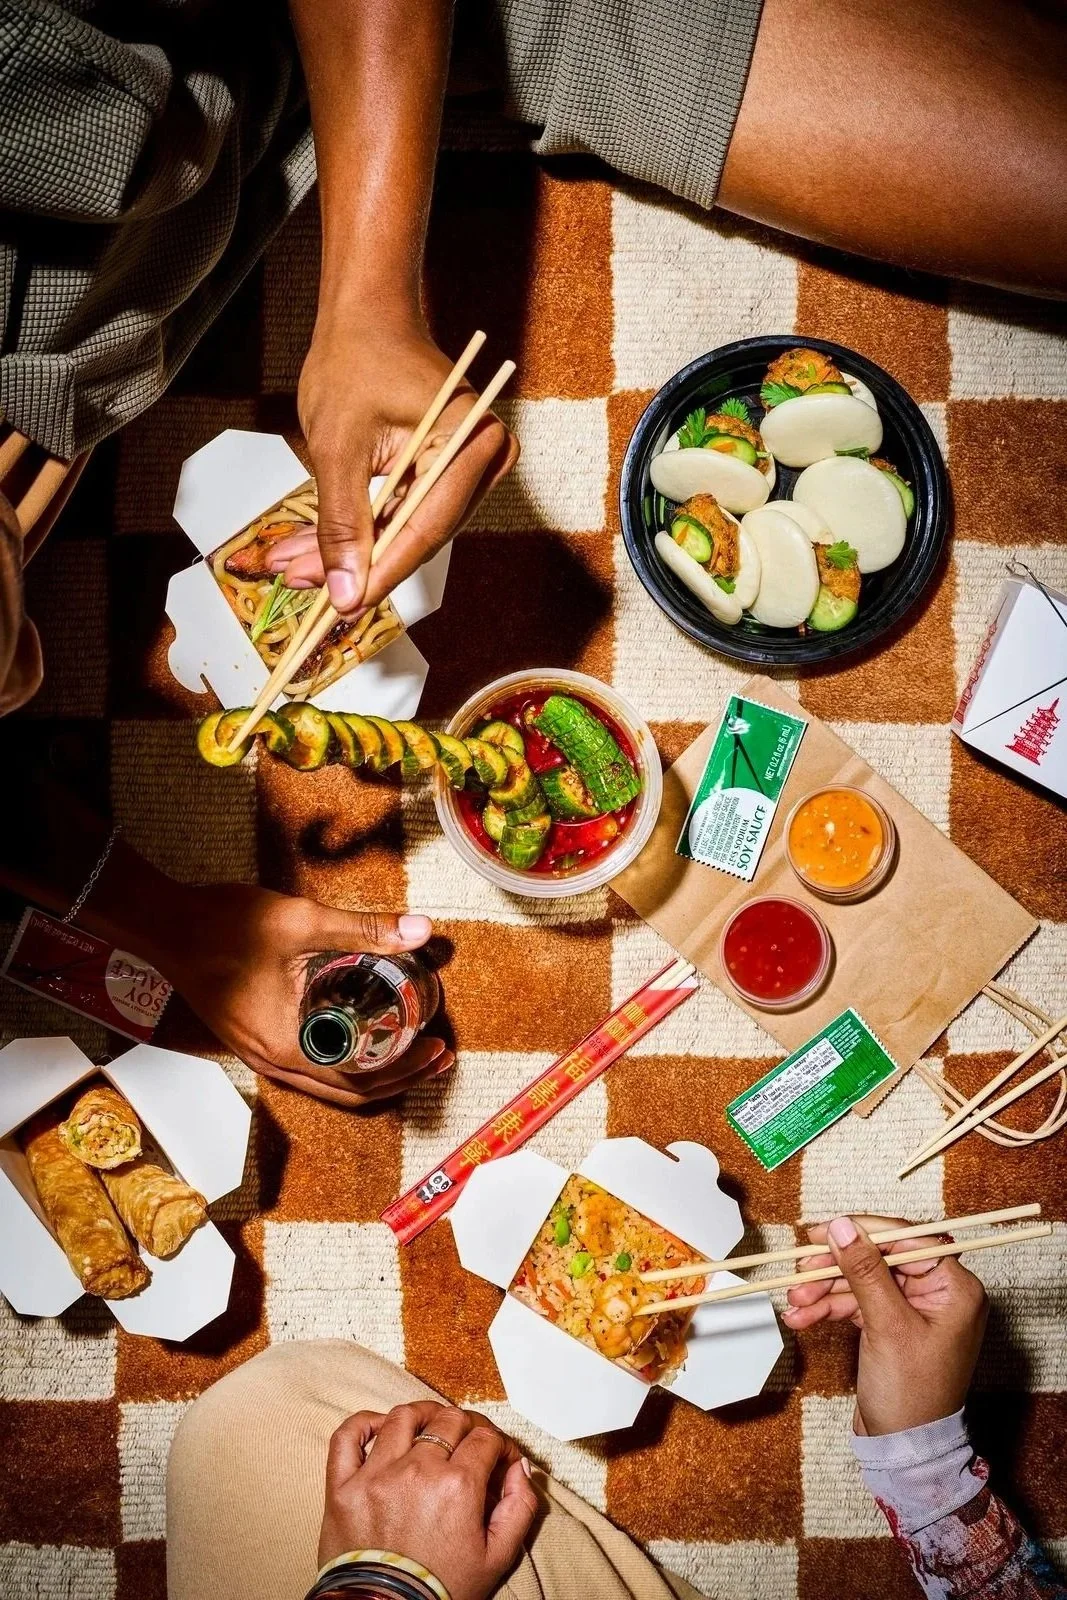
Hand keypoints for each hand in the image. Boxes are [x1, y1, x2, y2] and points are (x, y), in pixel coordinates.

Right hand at [154, 883, 452, 1107]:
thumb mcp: (300, 921)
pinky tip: (365, 1031)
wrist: (165, 925)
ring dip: (374, 1071)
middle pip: (349, 1092)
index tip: (438, 1047)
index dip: (406, 1069)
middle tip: (438, 1054)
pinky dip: (346, 1059)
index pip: (360, 1081)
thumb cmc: (221, 926)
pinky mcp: (255, 1040)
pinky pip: (310, 1066)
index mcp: (286, 1046)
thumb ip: (363, 928)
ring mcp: (261, 1055)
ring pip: (328, 1083)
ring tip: (411, 1046)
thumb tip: (420, 930)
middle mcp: (273, 1062)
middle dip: (400, 1077)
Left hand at [286, 318, 517, 613]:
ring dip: (348, 551)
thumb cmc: (357, 357)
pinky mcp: (441, 474)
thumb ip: (342, 522)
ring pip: (402, 532)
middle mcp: (482, 460)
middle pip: (416, 536)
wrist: (367, 314)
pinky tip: (311, 549)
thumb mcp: (338, 445)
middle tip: (301, 585)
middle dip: (355, 564)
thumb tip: (343, 592)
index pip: (426, 528)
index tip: (342, 607)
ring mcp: (465, 469)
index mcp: (470, 442)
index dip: (381, 572)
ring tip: (291, 567)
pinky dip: (356, 530)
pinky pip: (399, 515)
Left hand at [318, 1401, 538, 1599]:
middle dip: (468, 1426)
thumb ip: (520, 1509)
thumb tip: (519, 1469)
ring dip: (423, 1414)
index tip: (499, 1457)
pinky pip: (348, 1436)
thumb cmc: (439, 1591)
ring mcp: (376, 1474)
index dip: (500, 1444)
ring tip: (431, 1425)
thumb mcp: (496, 1558)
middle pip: (449, 1420)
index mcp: (457, 1486)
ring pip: (403, 1417)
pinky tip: (381, 1427)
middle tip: (470, 1443)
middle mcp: (417, 1470)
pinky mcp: (342, 1486)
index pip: (486, 1438)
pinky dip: (364, 1423)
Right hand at [782, 1215, 987, 1435]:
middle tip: (800, 1272)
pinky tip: (802, 1316)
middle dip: (835, 1268)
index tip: (823, 1232)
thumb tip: (842, 1226)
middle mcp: (937, 1293)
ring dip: (824, 1291)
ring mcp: (912, 1310)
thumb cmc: (912, 1395)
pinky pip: (856, 1303)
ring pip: (861, 1281)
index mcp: (954, 1288)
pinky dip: (829, 1308)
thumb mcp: (887, 1327)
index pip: (907, 1239)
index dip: (863, 1232)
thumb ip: (865, 1271)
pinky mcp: (890, 1325)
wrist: (904, 1451)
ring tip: (794, 1302)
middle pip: (878, 1259)